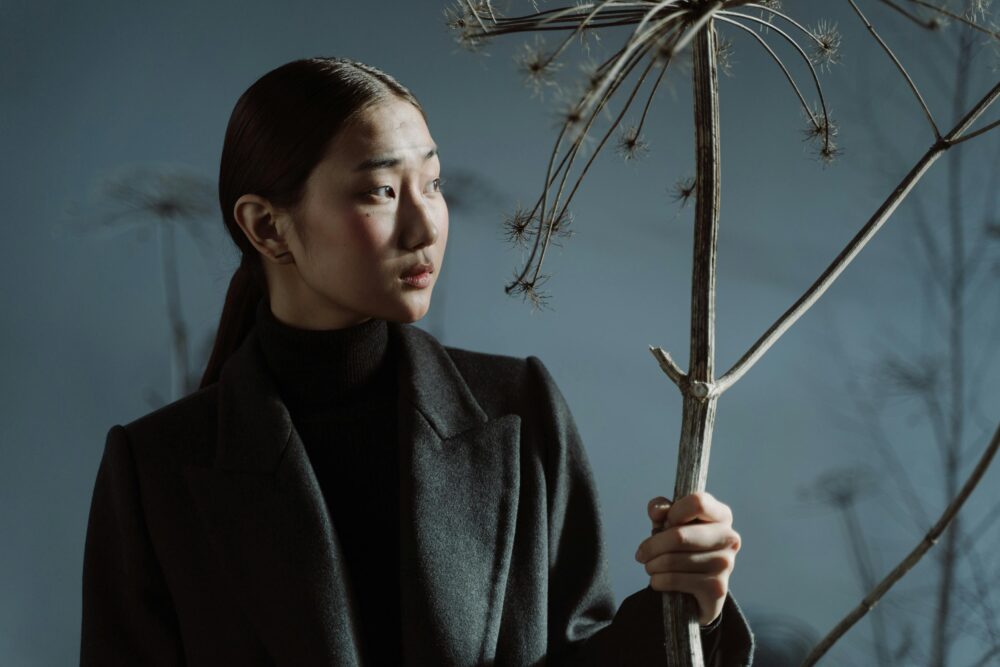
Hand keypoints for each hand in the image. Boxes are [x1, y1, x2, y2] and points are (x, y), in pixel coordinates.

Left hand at [634, 491, 740, 626]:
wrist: (699, 588)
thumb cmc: (684, 546)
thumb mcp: (671, 522)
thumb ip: (662, 509)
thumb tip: (657, 511)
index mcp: (721, 515)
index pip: (697, 503)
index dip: (674, 512)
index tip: (664, 523)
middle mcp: (729, 538)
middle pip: (679, 536)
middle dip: (653, 546)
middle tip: (642, 553)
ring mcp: (725, 564)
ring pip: (673, 560)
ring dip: (652, 564)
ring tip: (650, 566)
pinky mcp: (717, 588)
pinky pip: (675, 580)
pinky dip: (658, 580)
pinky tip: (657, 580)